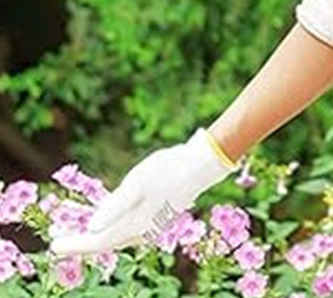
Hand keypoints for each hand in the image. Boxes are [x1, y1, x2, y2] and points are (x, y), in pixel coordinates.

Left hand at [50, 128, 234, 255]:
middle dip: (82, 242)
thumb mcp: (137, 184)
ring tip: (76, 226)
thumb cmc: (168, 171)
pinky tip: (107, 215)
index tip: (53, 246)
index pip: (98, 242)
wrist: (201, 165)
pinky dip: (111, 223)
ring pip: (116, 235)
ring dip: (95, 233)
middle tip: (58, 240)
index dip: (75, 245)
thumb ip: (114, 207)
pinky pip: (126, 226)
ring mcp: (150, 225)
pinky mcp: (156, 215)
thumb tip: (91, 228)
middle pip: (105, 242)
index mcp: (135, 226)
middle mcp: (142, 232)